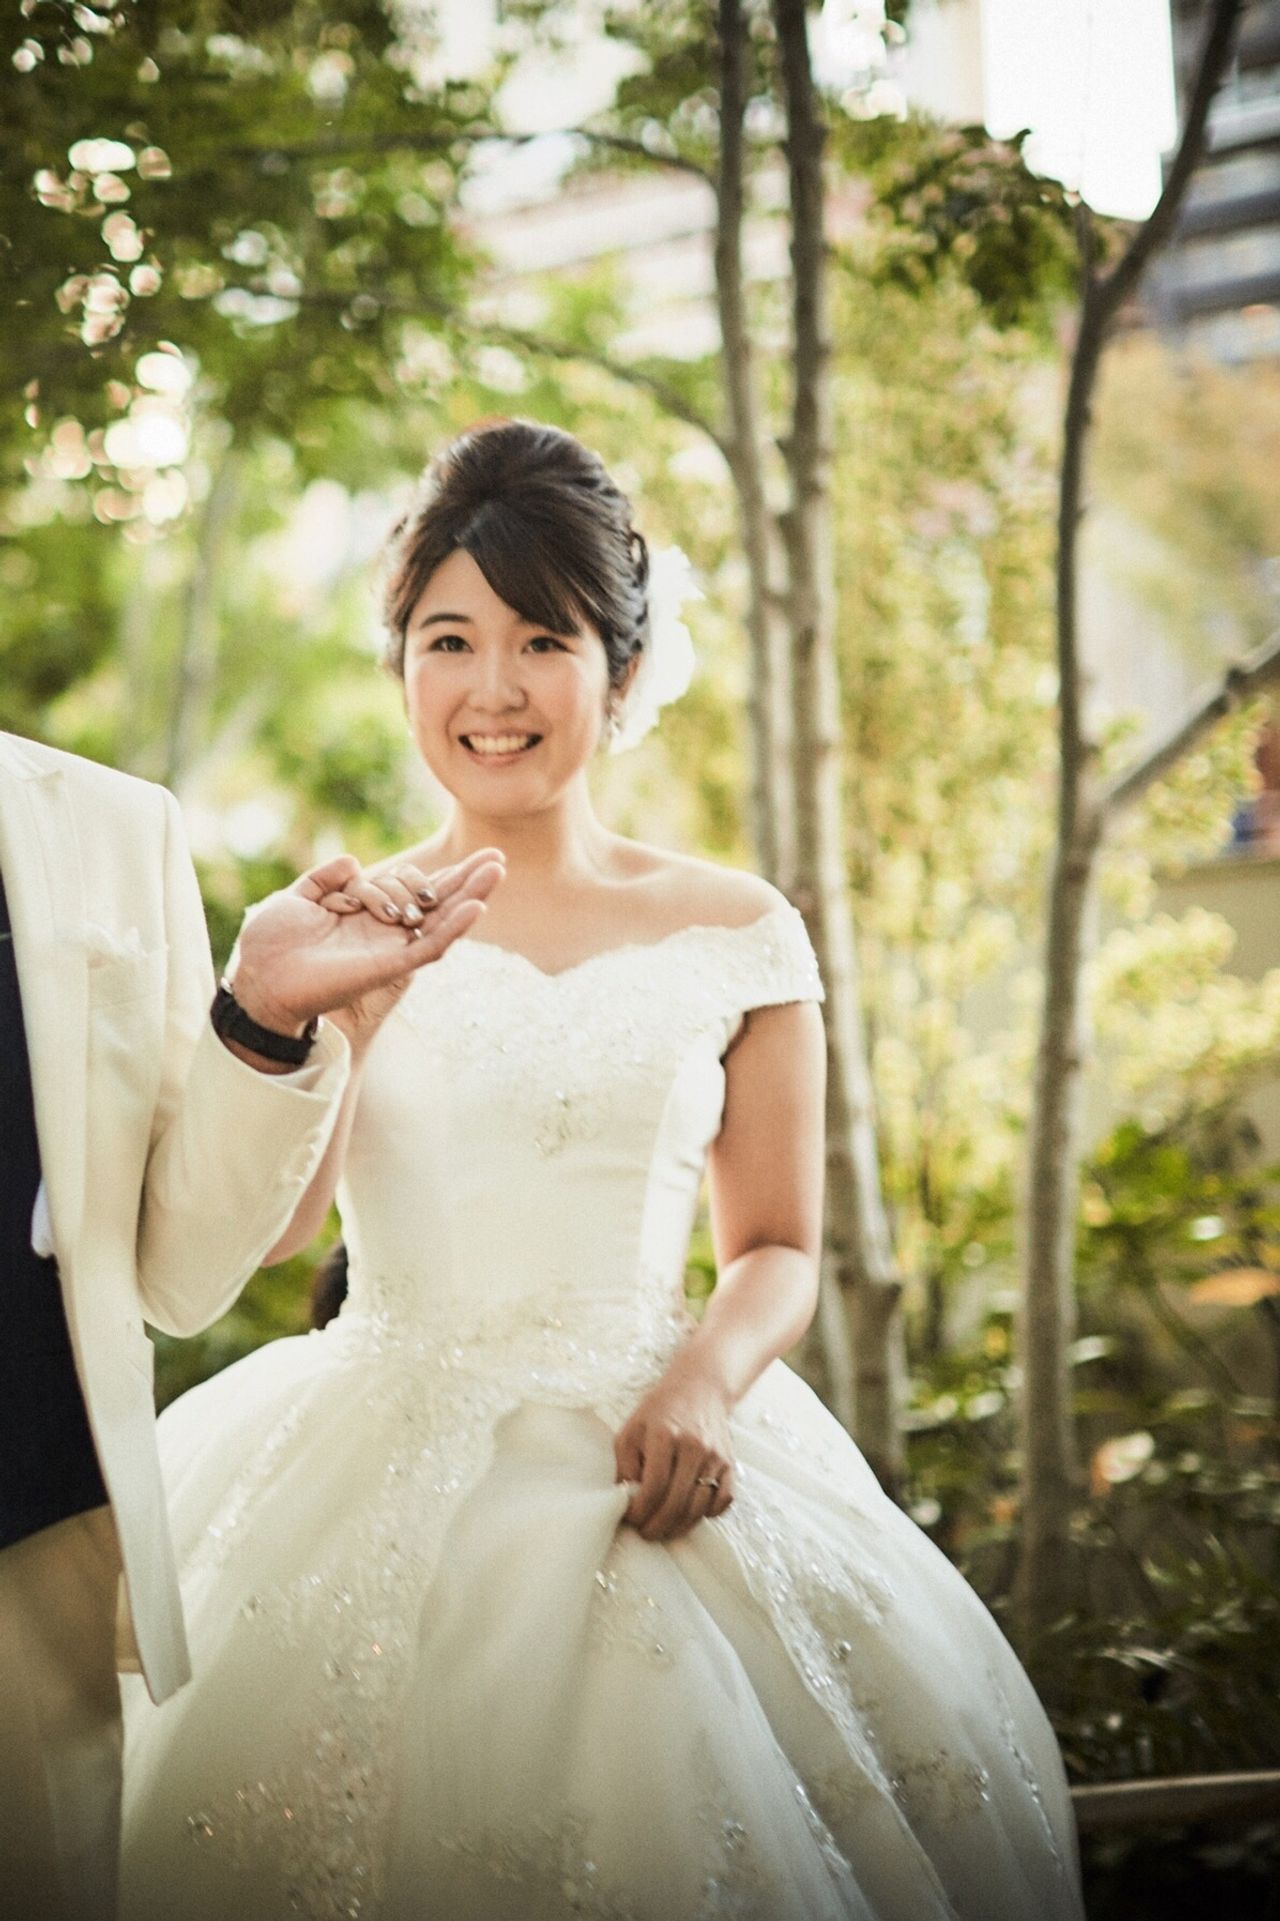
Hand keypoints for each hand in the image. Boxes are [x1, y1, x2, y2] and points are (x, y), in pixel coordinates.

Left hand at [227, 847, 504, 1039]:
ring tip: (497, 872)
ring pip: (441, 923)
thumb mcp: (297, 898)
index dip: (439, 873)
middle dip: (467, 880)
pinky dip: (452, 929)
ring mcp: (390, 950)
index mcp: (366, 915)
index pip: (413, 890)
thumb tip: (355, 863)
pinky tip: (474, 908)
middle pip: (437, 904)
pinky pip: (428, 948)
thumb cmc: (271, 944)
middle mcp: (384, 932)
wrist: (257, 978)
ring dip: (471, 897)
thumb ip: (325, 877)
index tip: (461, 854)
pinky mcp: (388, 967)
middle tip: (497, 858)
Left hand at [614, 1363, 735, 1541]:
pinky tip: (690, 1513)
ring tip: (664, 1530)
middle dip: (657, 1526)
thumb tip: (625, 1500)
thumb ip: (625, 1465)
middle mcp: (694, 1447)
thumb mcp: (632, 1429)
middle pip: (676, 1503)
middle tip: (645, 1533)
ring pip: (699, 1507)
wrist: (700, 1388)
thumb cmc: (660, 1411)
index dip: (640, 1512)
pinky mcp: (730, 1463)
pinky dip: (707, 1514)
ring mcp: (715, 1456)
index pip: (653, 1488)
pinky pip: (722, 1501)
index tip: (631, 1519)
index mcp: (665, 1436)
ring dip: (680, 1527)